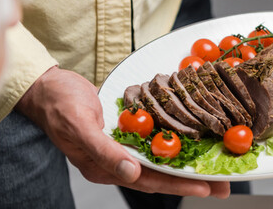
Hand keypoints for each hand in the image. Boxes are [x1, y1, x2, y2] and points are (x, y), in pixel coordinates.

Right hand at [16, 66, 229, 197]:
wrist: (48, 85)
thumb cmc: (58, 104)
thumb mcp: (80, 125)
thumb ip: (104, 151)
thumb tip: (130, 173)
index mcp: (105, 166)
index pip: (149, 180)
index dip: (179, 184)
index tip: (206, 187)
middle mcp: (118, 160)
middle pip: (162, 174)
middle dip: (193, 180)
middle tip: (225, 185)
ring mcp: (124, 145)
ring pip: (164, 158)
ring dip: (190, 162)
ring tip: (218, 168)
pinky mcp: (130, 130)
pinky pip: (157, 139)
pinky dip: (178, 141)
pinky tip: (197, 141)